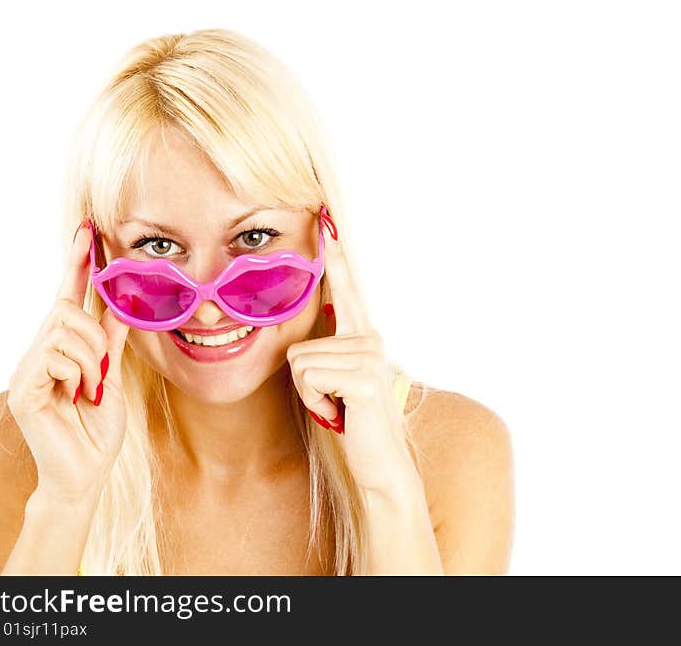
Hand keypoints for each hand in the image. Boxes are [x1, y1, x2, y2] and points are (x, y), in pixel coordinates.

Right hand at [7, 220, 129, 502]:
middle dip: (93, 333)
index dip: (78, 263)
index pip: (68, 297)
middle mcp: (40, 353)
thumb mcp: (112, 374)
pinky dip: (79, 373)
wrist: (86, 471)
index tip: (87, 229)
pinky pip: (56, 355)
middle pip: (65, 309)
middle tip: (101, 369)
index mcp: (62, 348)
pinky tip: (78, 395)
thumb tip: (119, 300)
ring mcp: (28, 369)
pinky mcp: (23, 388)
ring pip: (63, 329)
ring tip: (90, 388)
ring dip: (89, 358)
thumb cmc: (98, 428)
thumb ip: (111, 338)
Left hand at [286, 211, 416, 493]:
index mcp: (364, 336)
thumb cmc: (353, 421)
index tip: (326, 217)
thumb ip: (329, 352)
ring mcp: (369, 356)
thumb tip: (307, 339)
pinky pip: (307, 375)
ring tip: (337, 406)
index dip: (335, 254)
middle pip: (300, 342)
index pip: (347, 288)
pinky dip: (313, 401)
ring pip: (299, 360)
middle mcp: (370, 338)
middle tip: (334, 402)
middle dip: (305, 379)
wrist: (380, 463)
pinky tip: (338, 412)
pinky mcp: (362, 377)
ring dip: (309, 392)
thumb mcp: (337, 380)